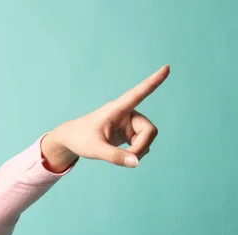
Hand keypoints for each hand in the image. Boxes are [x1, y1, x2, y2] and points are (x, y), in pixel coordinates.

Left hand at [47, 65, 169, 167]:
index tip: (167, 68)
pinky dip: (136, 153)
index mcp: (117, 109)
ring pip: (147, 139)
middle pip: (149, 130)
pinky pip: (143, 144)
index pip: (138, 94)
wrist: (72, 140)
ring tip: (120, 156)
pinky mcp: (129, 132)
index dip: (153, 82)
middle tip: (129, 159)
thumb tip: (137, 163)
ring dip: (138, 151)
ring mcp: (130, 123)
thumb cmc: (80, 139)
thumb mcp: (95, 149)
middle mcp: (127, 113)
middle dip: (141, 146)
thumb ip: (115, 157)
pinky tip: (123, 155)